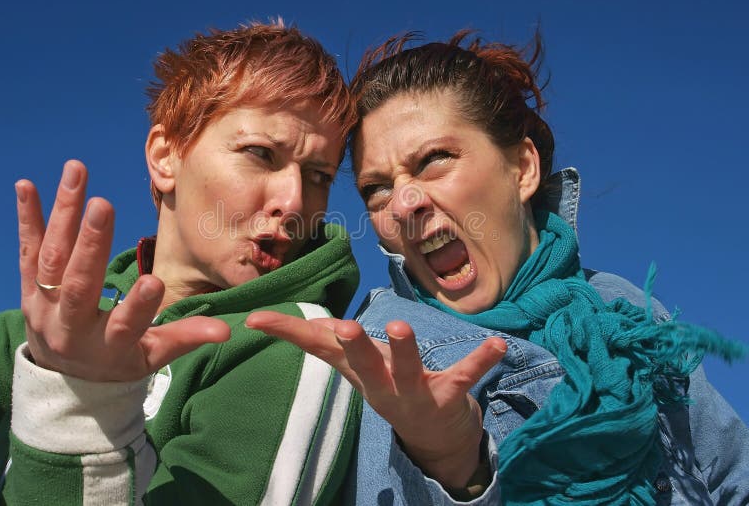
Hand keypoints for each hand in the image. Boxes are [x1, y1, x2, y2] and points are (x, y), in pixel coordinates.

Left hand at [16, 160, 230, 381]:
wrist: (60, 379)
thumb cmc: (117, 363)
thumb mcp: (152, 358)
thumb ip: (185, 338)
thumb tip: (228, 330)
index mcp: (106, 348)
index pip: (124, 327)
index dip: (139, 306)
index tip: (154, 281)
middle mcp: (68, 328)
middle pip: (79, 284)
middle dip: (91, 244)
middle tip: (103, 205)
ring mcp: (43, 307)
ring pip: (52, 259)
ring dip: (64, 214)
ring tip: (76, 172)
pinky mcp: (27, 289)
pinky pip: (27, 251)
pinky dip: (27, 218)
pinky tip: (26, 185)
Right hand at [245, 312, 505, 487]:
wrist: (435, 437)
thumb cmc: (391, 388)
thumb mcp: (356, 367)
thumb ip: (323, 342)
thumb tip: (281, 319)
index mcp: (357, 372)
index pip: (317, 348)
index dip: (287, 333)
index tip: (255, 318)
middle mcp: (381, 385)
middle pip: (362, 365)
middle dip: (353, 347)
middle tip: (342, 328)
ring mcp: (415, 393)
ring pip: (408, 372)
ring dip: (405, 351)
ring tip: (400, 327)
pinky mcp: (449, 396)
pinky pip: (465, 376)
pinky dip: (481, 360)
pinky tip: (500, 345)